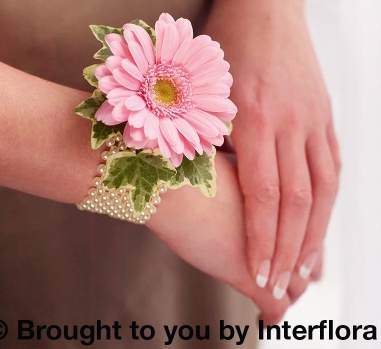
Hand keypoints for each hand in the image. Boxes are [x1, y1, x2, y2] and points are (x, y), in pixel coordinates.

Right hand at [148, 152, 311, 323]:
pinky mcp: (253, 275)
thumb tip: (234, 167)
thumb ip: (242, 167)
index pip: (305, 223)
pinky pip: (276, 304)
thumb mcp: (228, 159)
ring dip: (286, 290)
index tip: (297, 246)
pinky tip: (265, 319)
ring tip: (276, 294)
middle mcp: (285, 223)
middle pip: (305, 252)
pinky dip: (272, 315)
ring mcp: (273, 250)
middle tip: (294, 274)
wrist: (172, 185)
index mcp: (282, 192)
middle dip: (299, 266)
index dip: (303, 238)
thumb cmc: (189, 168)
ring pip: (295, 281)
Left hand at [203, 0, 339, 300]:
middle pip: (297, 200)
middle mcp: (292, 123)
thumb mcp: (205, 90)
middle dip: (289, 248)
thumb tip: (208, 186)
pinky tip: (321, 223)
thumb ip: (210, 139)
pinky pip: (333, 164)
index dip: (262, 239)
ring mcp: (314, 117)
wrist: (264, 2)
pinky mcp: (324, 112)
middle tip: (283, 284)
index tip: (259, 273)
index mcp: (256, 119)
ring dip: (316, 232)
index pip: (264, 195)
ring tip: (307, 267)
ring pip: (323, 188)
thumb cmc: (226, 43)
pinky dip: (328, 200)